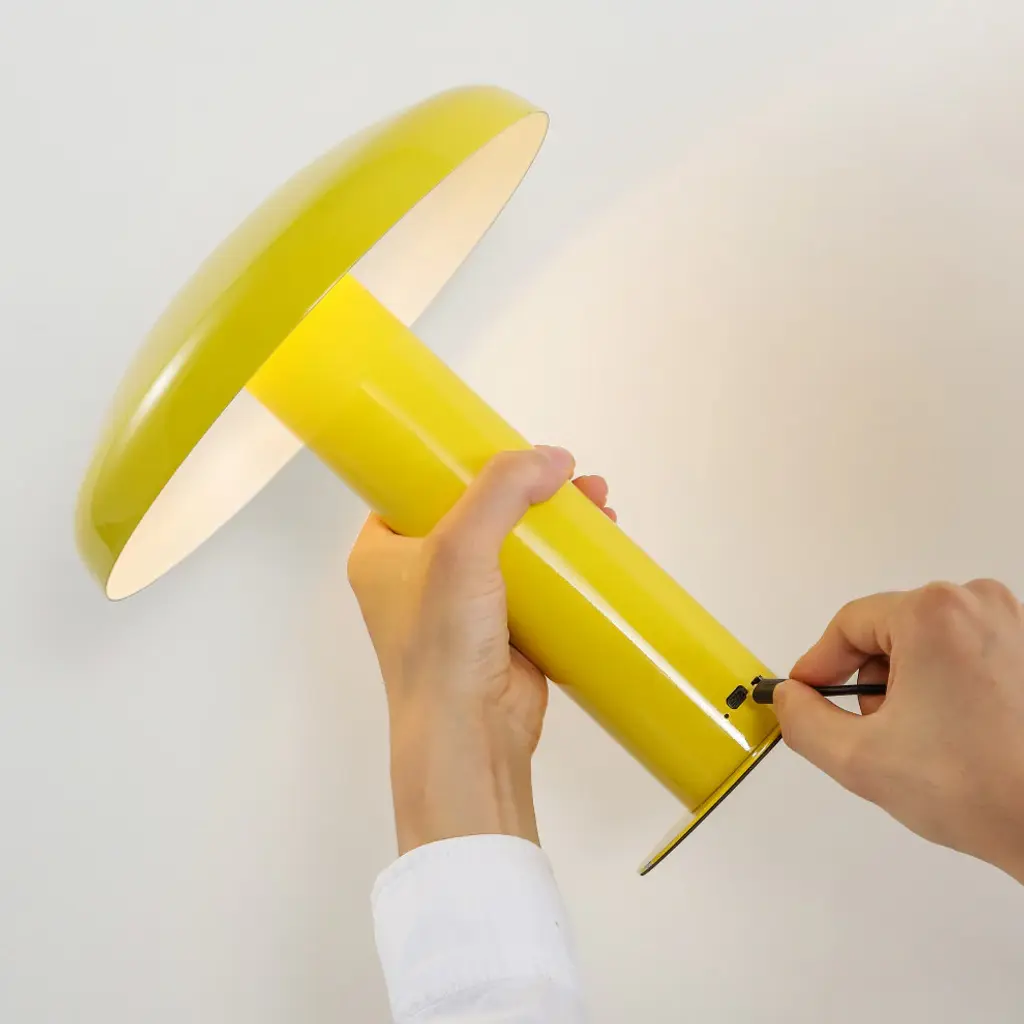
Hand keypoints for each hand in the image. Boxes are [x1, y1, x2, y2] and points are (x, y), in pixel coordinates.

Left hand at [347, 447, 615, 854]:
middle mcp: (417, 576)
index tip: (506, 447)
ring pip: (511, 545)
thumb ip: (502, 491)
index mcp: (383, 551)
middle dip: (526, 490)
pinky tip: (598, 544)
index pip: (417, 487)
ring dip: (553, 522)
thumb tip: (554, 459)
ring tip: (597, 503)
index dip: (463, 462)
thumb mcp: (461, 548)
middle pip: (477, 512)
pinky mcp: (501, 630)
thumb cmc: (443, 642)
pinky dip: (565, 563)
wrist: (469, 736)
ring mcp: (461, 606)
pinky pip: (534, 583)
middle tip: (568, 476)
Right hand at [775, 580, 1023, 882]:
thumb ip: (803, 721)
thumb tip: (790, 699)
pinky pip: (967, 652)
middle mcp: (977, 604)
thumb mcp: (859, 759)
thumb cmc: (984, 788)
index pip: (848, 624)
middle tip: (880, 731)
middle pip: (889, 630)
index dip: (820, 664)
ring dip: (911, 685)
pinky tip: (961, 734)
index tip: (809, 694)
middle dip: (872, 680)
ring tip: (928, 738)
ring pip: (928, 643)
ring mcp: (1014, 624)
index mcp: (933, 614)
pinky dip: (950, 686)